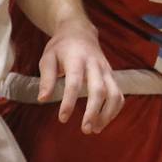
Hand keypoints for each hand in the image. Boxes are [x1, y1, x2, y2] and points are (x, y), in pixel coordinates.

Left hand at [38, 18, 123, 133]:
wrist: (80, 32)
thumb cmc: (61, 47)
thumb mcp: (48, 58)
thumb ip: (47, 78)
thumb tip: (43, 99)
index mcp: (77, 59)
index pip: (75, 82)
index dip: (69, 101)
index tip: (63, 119)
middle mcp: (95, 65)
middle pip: (100, 89)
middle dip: (94, 111)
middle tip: (85, 129)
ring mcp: (106, 70)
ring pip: (114, 92)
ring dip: (108, 113)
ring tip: (96, 129)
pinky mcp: (112, 75)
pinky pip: (119, 93)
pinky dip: (115, 109)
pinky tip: (104, 120)